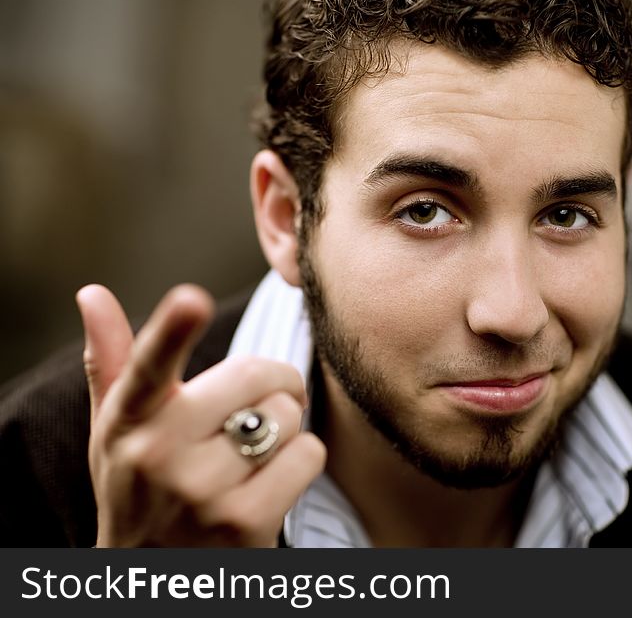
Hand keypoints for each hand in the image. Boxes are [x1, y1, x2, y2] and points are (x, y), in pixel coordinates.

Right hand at [76, 284, 325, 546]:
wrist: (152, 568)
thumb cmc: (139, 482)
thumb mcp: (115, 426)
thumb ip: (113, 359)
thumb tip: (93, 294)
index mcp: (128, 418)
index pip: (147, 366)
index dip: (171, 330)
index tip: (191, 300)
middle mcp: (158, 454)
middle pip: (256, 376)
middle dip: (275, 382)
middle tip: (264, 399)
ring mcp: (201, 492)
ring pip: (287, 416)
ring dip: (286, 427)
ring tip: (255, 450)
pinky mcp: (244, 522)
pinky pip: (308, 455)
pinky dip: (302, 460)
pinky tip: (272, 479)